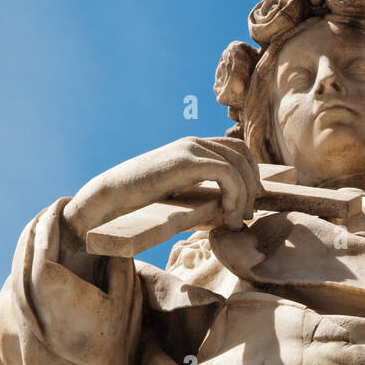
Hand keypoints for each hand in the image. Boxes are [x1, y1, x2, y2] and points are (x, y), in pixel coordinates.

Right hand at [62, 136, 263, 240]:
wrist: (111, 199)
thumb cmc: (144, 206)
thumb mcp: (184, 203)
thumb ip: (209, 203)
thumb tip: (236, 217)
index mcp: (194, 149)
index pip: (238, 151)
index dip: (251, 177)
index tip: (247, 207)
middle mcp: (195, 143)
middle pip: (243, 154)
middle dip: (252, 187)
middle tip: (246, 216)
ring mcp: (190, 148)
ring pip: (237, 164)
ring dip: (244, 196)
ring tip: (236, 221)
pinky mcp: (185, 161)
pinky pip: (226, 172)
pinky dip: (235, 195)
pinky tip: (227, 215)